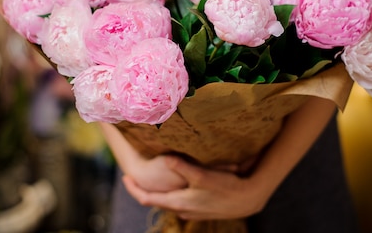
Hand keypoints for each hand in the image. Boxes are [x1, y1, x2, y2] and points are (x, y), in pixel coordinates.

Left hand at [123, 155, 269, 219]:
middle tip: (136, 175)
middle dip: (145, 188)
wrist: (247, 199)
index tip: (124, 177)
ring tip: (154, 176)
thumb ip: (183, 167)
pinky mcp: (200, 209)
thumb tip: (166, 159)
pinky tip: (178, 182)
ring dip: (159, 190)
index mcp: (178, 201)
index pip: (146, 198)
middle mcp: (182, 209)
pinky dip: (172, 191)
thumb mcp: (203, 175)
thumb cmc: (226, 187)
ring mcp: (191, 211)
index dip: (133, 189)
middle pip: (156, 199)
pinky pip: (180, 200)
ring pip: (168, 200)